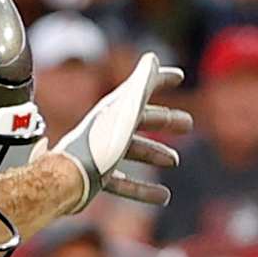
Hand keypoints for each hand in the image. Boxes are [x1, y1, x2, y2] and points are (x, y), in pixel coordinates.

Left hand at [54, 53, 192, 211]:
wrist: (69, 177)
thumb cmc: (100, 145)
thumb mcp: (125, 114)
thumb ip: (141, 87)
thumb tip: (153, 60)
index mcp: (115, 110)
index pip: (141, 89)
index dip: (160, 80)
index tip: (179, 77)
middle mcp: (107, 128)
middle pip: (140, 120)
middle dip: (165, 120)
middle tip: (188, 124)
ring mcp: (102, 152)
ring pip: (133, 151)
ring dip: (156, 153)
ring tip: (174, 161)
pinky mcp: (97, 177)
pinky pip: (124, 182)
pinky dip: (144, 189)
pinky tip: (163, 196)